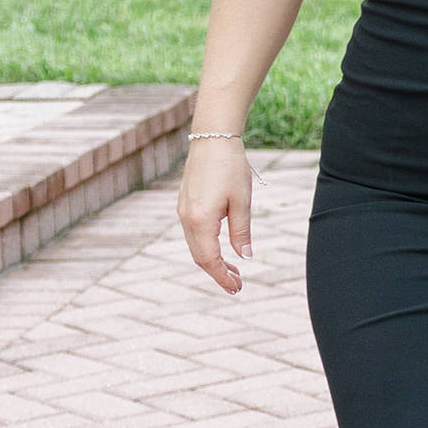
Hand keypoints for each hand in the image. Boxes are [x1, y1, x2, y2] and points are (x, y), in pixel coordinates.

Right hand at [179, 138, 253, 292]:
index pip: (209, 260)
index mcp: (200, 220)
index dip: (222, 277)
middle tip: (238, 284)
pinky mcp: (184, 205)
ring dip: (212, 261)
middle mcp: (186, 219)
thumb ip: (241, 232)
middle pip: (199, 256)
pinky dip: (206, 246)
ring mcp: (182, 211)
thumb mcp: (242, 202)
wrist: (212, 139)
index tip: (237, 288)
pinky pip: (193, 234)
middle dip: (218, 273)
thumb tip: (245, 257)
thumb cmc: (231, 168)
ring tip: (234, 269)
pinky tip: (221, 249)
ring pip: (195, 246)